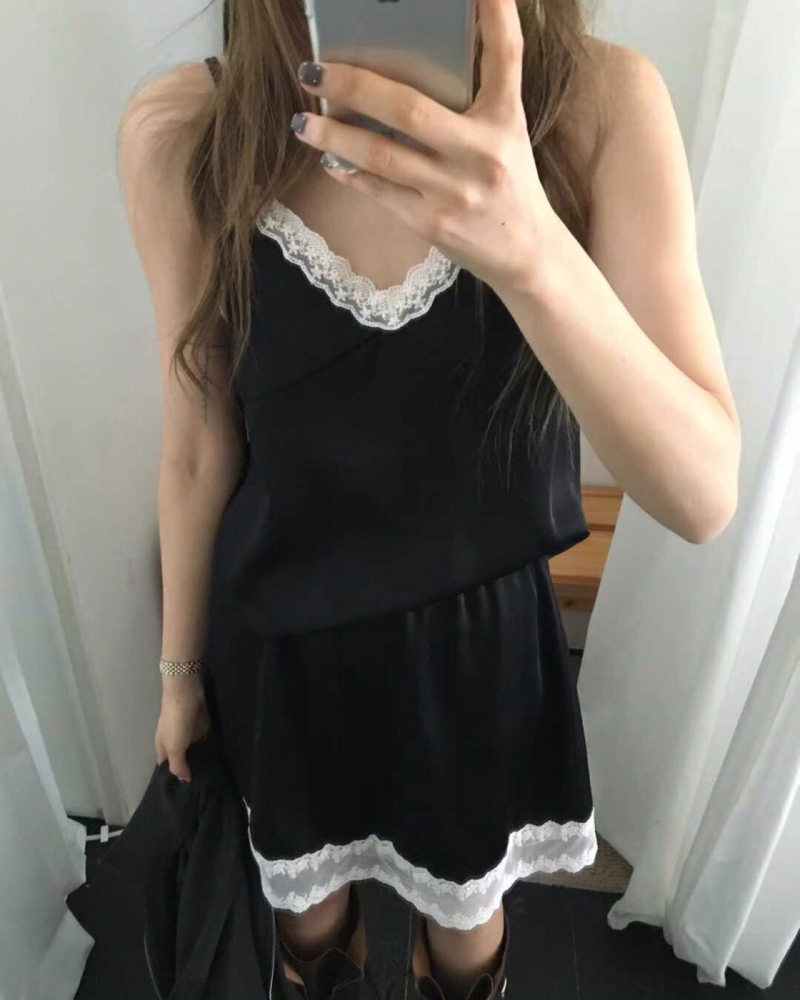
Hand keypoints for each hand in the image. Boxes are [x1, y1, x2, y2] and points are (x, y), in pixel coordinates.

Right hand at [155, 675, 211, 781]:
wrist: (187, 692)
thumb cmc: (176, 721)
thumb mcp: (174, 747)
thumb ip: (179, 765)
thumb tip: (186, 780)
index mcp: (164, 748)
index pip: (166, 768)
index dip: (173, 780)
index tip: (186, 796)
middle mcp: (176, 743)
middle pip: (182, 761)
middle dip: (191, 772)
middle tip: (205, 791)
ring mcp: (189, 735)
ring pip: (195, 753)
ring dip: (202, 762)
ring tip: (214, 780)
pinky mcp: (202, 728)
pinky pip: (206, 742)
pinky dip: (210, 750)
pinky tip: (218, 761)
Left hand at [290, 0, 556, 294]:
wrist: (526, 253)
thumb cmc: (508, 183)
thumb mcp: (506, 134)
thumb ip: (471, 101)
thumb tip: (406, 68)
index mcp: (505, 119)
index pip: (505, 57)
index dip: (496, 15)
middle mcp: (482, 153)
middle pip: (409, 110)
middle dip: (354, 86)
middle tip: (314, 70)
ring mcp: (454, 192)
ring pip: (382, 156)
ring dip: (334, 136)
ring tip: (302, 122)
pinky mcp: (433, 224)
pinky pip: (381, 192)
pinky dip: (351, 174)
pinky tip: (331, 161)